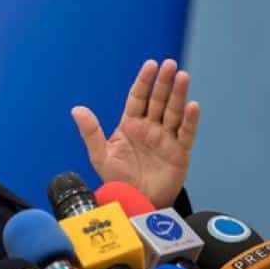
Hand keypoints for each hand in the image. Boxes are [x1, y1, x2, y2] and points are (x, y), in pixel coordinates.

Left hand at [71, 59, 199, 208]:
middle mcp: (150, 128)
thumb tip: (77, 109)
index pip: (138, 97)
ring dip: (178, 94)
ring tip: (182, 76)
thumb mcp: (100, 156)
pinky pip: (186, 133)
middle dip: (163, 82)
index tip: (150, 65)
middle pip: (158, 100)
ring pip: (173, 112)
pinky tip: (192, 105)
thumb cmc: (118, 181)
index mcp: (131, 125)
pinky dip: (190, 120)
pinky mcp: (179, 152)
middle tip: (169, 64)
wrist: (135, 204)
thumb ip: (91, 132)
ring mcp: (166, 139)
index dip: (144, 81)